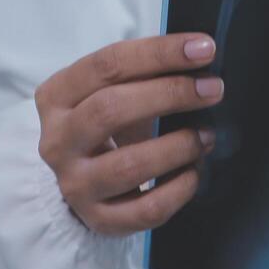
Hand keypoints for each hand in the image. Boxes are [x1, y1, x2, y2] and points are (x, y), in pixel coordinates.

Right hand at [34, 33, 221, 235]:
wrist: (81, 182)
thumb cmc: (106, 126)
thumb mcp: (109, 92)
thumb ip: (142, 74)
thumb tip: (199, 56)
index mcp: (56, 97)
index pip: (107, 65)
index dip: (159, 53)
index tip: (203, 48)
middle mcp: (57, 141)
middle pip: (112, 109)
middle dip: (170, 94)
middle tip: (212, 89)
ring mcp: (75, 185)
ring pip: (130, 164)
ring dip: (178, 146)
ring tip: (205, 136)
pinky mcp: (99, 219)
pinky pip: (147, 208)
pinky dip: (179, 188)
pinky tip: (193, 172)